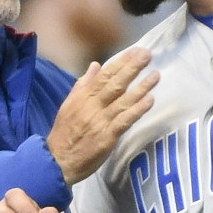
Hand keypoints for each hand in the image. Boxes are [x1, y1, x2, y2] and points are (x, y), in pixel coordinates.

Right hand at [47, 47, 157, 184]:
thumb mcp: (68, 105)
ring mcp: (100, 121)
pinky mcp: (107, 137)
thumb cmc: (64, 134)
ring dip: (141, 87)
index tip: (135, 51)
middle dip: (132, 68)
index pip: (104, 75)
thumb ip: (82, 85)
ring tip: (155, 75)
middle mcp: (91, 106)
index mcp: (82, 97)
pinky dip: (137, 109)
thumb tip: (95, 65)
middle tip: (147, 54)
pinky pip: (124, 121)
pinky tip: (150, 100)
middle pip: (115, 84)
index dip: (120, 62)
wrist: (56, 161)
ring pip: (123, 101)